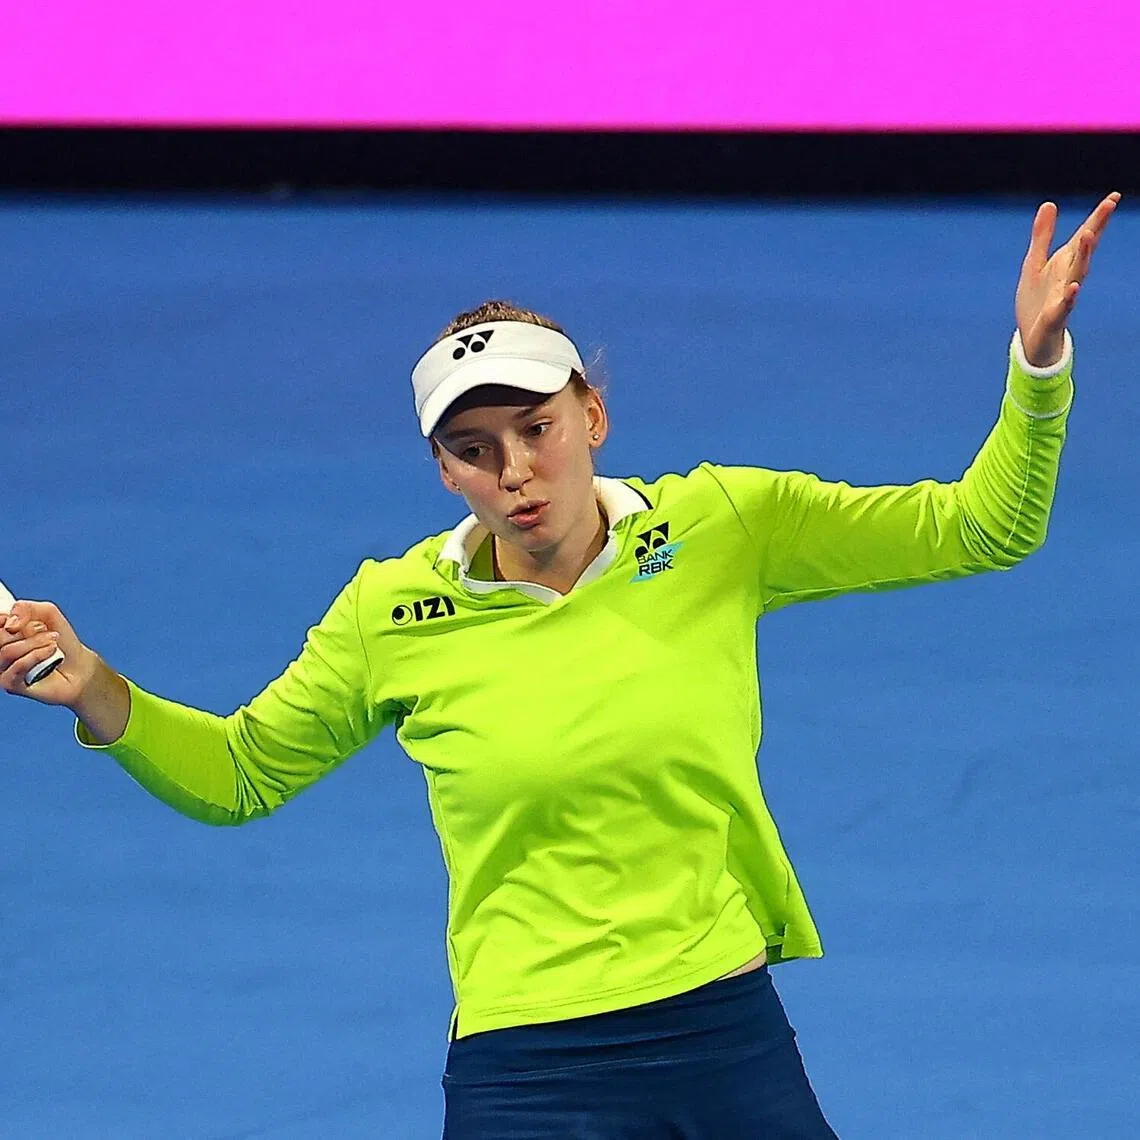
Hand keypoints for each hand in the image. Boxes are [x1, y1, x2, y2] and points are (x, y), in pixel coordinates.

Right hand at [1, 601, 98, 706]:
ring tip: (53, 642)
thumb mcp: (47, 613)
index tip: (19, 620)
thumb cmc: (61, 640)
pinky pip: (17, 667)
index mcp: (4, 635)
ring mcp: (3, 669)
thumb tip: (9, 624)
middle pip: (0, 637)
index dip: (3, 619)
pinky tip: (51, 651)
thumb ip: (25, 608)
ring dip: (35, 643)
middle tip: (45, 630)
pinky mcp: (11, 685)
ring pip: (7, 652)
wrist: (79, 665)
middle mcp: (0, 652)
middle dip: (27, 630)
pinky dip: (36, 656)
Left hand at [1016, 192, 1120, 367]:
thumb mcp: (1034, 263)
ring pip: (1077, 273)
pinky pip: (1064, 305)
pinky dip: (1070, 296)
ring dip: (1084, 255)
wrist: (1032, 338)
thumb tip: (1049, 203)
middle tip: (1108, 205)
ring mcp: (1064, 295)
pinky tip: (1074, 287)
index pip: (1084, 236)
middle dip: (1096, 227)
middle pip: (1085, 249)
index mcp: (1064, 262)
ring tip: (1088, 235)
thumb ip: (1042, 236)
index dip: (1097, 217)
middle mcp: (1069, 275)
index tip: (1113, 197)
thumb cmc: (1036, 299)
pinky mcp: (1055, 315)